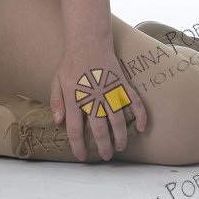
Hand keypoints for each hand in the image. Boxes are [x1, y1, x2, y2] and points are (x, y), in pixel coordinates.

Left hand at [49, 41, 146, 161]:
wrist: (88, 41)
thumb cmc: (71, 63)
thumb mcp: (56, 81)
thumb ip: (56, 102)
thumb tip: (58, 122)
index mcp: (75, 98)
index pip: (75, 129)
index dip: (79, 146)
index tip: (82, 157)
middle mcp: (93, 98)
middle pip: (99, 130)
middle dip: (103, 146)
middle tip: (106, 156)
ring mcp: (109, 91)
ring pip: (117, 121)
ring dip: (121, 137)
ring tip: (120, 147)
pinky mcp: (122, 84)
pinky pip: (134, 102)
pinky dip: (140, 116)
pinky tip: (142, 128)